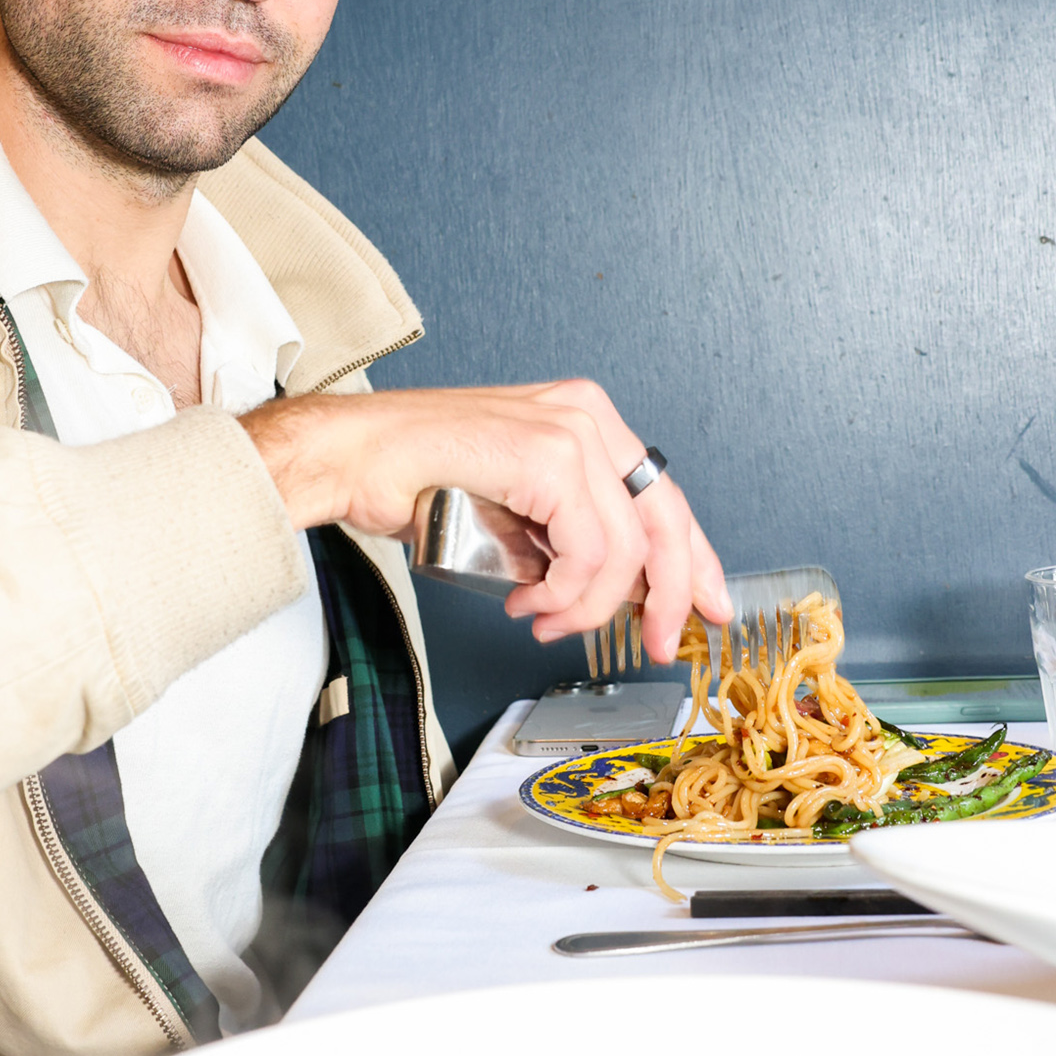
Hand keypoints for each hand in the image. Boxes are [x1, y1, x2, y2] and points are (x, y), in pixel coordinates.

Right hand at [241, 383, 728, 661]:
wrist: (350, 458)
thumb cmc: (411, 479)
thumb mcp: (514, 512)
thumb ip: (567, 536)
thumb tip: (614, 590)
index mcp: (585, 418)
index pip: (664, 497)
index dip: (694, 561)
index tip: (705, 605)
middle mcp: (586, 415)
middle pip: (666, 520)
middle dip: (670, 596)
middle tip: (656, 641)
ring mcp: (570, 430)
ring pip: (626, 549)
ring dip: (587, 606)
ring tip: (545, 619)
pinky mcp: (546, 457)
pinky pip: (587, 552)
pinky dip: (564, 593)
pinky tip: (530, 601)